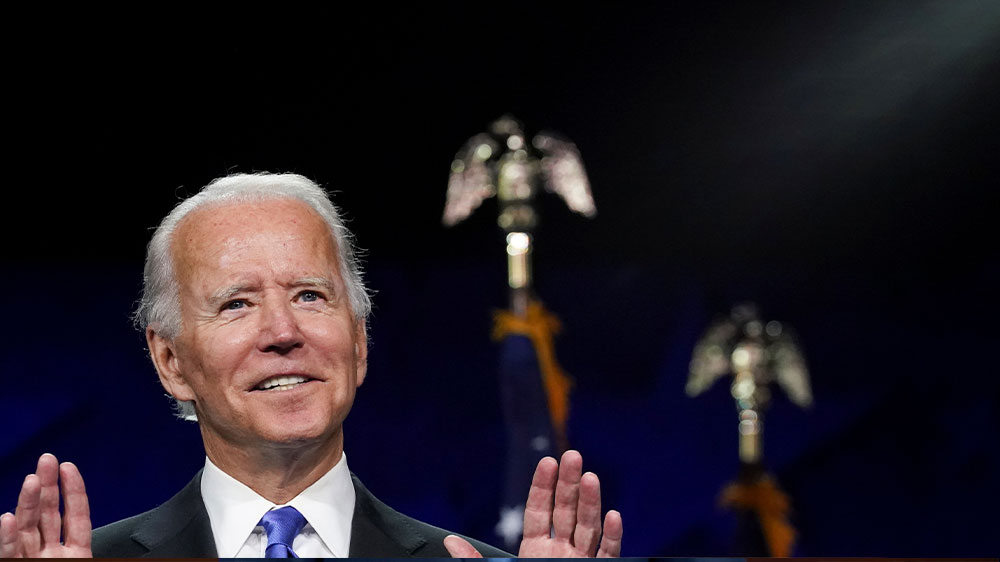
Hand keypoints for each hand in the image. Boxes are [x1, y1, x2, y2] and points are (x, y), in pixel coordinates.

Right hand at [0, 453, 91, 557]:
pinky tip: (6, 518)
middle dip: (47, 486)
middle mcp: (52, 555)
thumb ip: (94, 547)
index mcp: (75, 553)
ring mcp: (33, 561)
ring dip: (29, 503)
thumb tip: (96, 521)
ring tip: (32, 480)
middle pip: (48, 515)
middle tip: (47, 460)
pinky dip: (8, 537)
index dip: (73, 491)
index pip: (76, 517)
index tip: (68, 467)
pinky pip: (10, 554)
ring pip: (28, 529)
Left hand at [444, 450, 622, 557]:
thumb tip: (448, 541)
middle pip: (567, 512)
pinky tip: (613, 515)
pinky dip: (613, 537)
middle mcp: (560, 553)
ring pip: (589, 528)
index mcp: (535, 550)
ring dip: (591, 503)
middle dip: (570, 484)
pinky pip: (609, 555)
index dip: (543, 486)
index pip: (540, 511)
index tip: (548, 461)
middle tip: (573, 454)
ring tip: (590, 476)